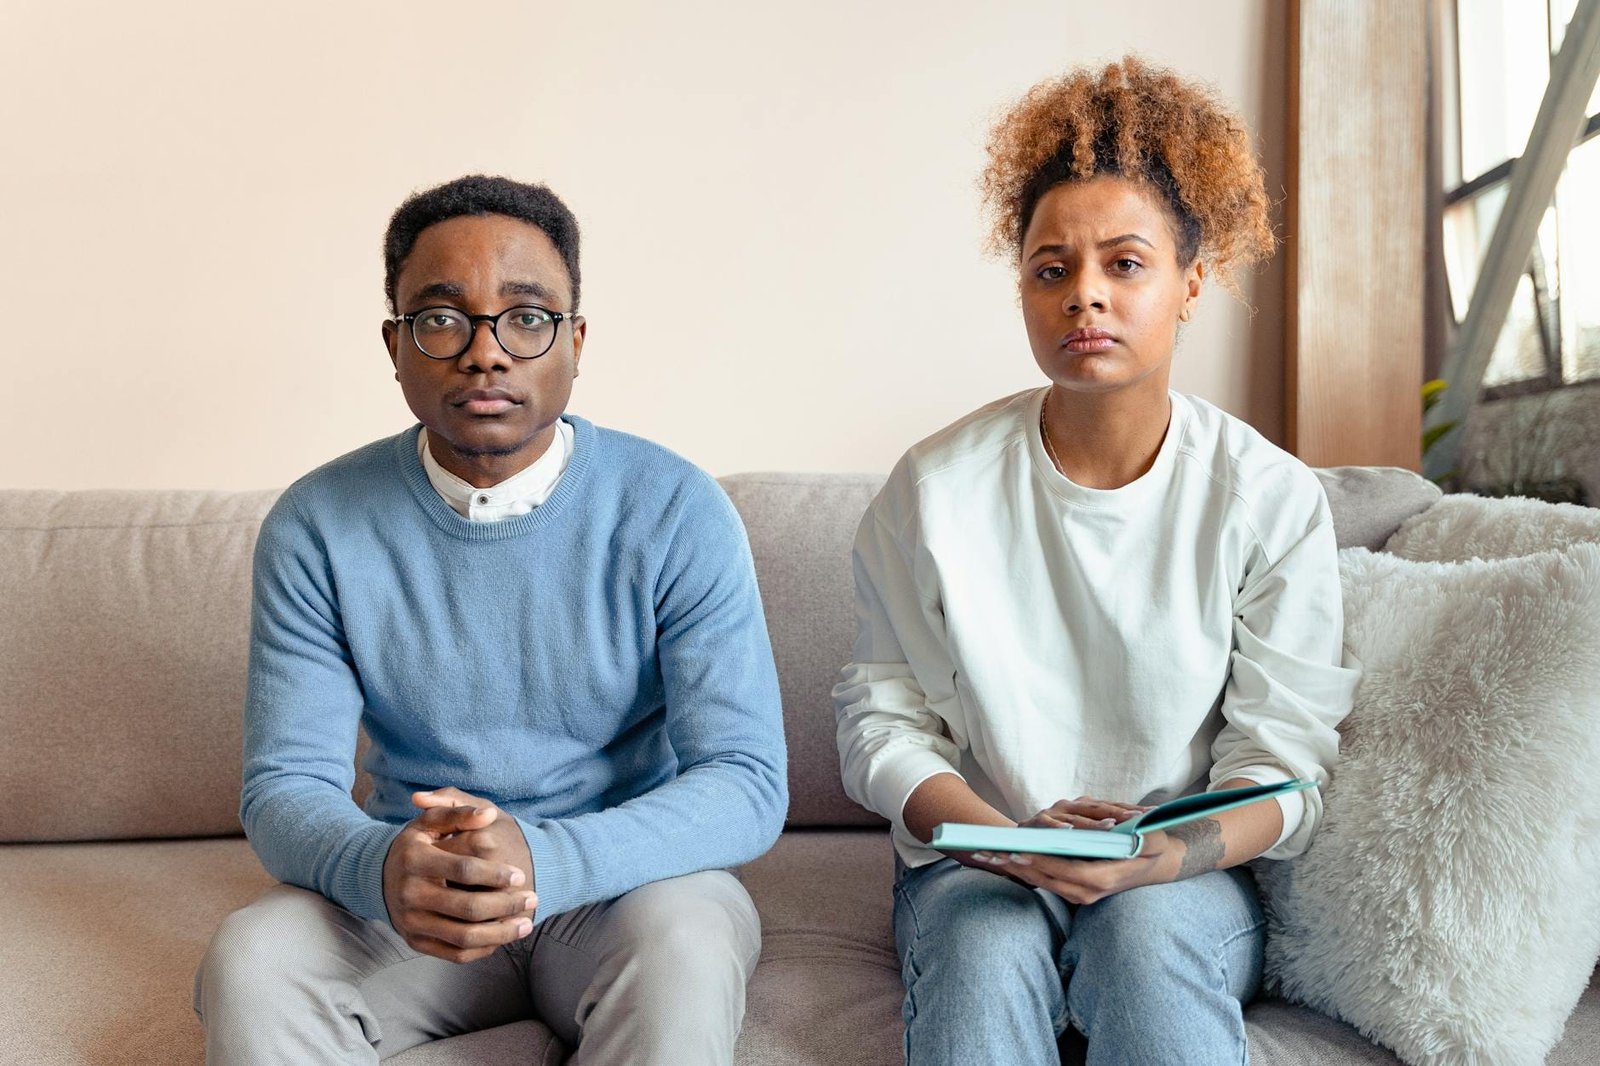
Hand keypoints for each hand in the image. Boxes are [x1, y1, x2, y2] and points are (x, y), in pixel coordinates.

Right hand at [382, 787, 537, 963]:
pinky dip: (483, 949)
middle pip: (468, 907)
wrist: (381, 877)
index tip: (520, 875)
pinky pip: (455, 954)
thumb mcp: (431, 823)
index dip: (496, 873)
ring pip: (464, 937)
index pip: (464, 869)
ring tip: (526, 924)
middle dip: (506, 904)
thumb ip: (459, 813)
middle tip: (532, 898)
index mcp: (414, 860)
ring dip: (501, 933)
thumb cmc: (417, 846)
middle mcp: (410, 894)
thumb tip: (489, 814)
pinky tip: (503, 938)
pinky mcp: (416, 943)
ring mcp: (411, 922)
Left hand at [968, 796, 1176, 904]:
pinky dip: (1026, 872)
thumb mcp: (1151, 840)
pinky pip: (1046, 882)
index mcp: (1104, 878)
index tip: (1017, 852)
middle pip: (1046, 879)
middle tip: (991, 853)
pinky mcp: (1075, 891)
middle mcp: (1089, 891)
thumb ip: (1138, 838)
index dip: (1040, 863)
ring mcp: (1081, 894)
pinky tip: (1005, 861)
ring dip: (1015, 870)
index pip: (1065, 871)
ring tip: (989, 856)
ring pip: (1042, 882)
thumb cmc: (1153, 847)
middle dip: (1018, 866)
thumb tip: (1120, 827)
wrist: (1158, 866)